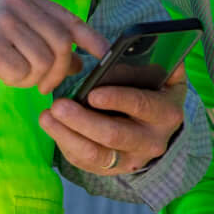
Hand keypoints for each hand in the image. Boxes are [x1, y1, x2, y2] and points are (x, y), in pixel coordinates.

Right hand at [0, 0, 106, 95]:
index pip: (70, 19)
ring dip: (34, 78)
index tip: (104, 56)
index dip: (91, 39)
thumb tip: (80, 60)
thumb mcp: (18, 40)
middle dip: (59, 71)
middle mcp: (17, 3)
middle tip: (46, 85)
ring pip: (43, 60)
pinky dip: (16, 81)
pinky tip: (0, 74)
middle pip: (61, 42)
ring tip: (16, 75)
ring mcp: (2, 20)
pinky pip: (21, 72)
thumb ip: (48, 44)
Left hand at [39, 63, 186, 174]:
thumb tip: (150, 44)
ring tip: (47, 116)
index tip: (92, 93)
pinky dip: (65, 143)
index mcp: (167, 113)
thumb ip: (161, 62)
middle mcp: (152, 141)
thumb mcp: (165, 77)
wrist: (158, 128)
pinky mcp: (111, 169)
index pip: (142, 105)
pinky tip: (51, 126)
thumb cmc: (155, 92)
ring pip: (95, 154)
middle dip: (83, 120)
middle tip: (58, 105)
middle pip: (114, 134)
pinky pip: (85, 162)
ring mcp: (131, 159)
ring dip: (68, 135)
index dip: (117, 99)